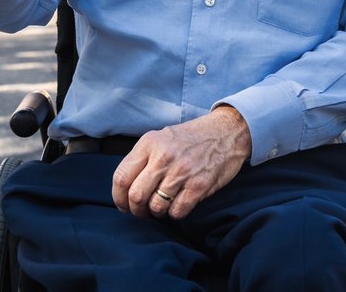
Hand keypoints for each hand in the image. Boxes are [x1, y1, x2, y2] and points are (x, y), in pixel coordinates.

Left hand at [112, 106, 251, 220]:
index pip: (121, 177)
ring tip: (162, 207)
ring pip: (156, 207)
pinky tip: (178, 204)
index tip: (124, 205)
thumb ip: (143, 158)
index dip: (118, 197)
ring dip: (157, 213)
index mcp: (149, 143)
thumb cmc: (191, 138)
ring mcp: (182, 171)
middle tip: (141, 211)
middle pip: (136, 196)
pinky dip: (175, 214)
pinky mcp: (199, 185)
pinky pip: (177, 211)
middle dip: (136, 210)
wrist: (226, 132)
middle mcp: (163, 157)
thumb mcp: (162, 137)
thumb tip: (126, 187)